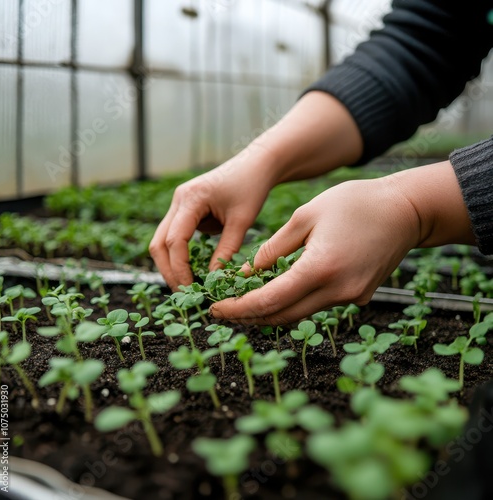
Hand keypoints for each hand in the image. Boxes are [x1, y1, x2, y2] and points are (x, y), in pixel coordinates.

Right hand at [149, 148, 275, 289]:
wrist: (255, 165)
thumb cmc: (251, 188)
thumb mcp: (242, 222)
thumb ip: (226, 250)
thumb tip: (213, 279)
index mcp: (191, 198)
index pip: (175, 240)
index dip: (179, 268)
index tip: (190, 288)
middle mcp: (178, 200)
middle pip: (159, 242)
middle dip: (169, 270)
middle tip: (184, 293)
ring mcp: (178, 204)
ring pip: (162, 241)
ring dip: (171, 264)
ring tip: (186, 285)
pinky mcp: (184, 210)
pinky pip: (174, 236)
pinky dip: (179, 255)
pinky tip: (191, 270)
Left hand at [209, 173, 423, 324]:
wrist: (405, 211)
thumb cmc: (354, 204)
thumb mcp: (306, 217)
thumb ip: (274, 250)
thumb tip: (247, 274)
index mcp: (320, 269)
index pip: (269, 301)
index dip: (238, 309)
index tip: (215, 309)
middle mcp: (337, 292)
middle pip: (282, 316)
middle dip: (248, 317)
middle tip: (222, 311)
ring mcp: (351, 298)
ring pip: (299, 314)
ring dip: (269, 313)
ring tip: (242, 306)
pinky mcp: (359, 297)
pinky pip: (318, 306)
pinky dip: (293, 304)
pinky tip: (277, 294)